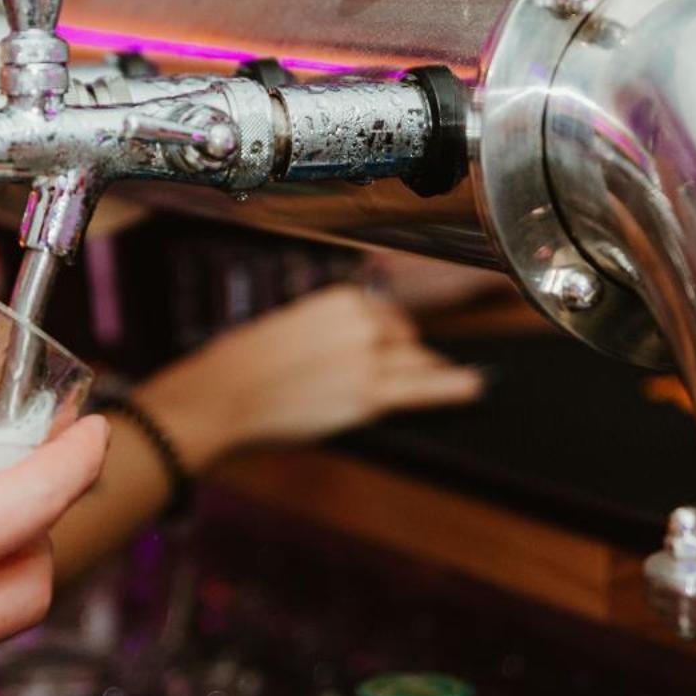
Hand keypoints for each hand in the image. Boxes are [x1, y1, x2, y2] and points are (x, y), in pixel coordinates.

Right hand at [136, 285, 486, 469]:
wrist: (221, 395)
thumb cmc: (239, 366)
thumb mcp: (286, 329)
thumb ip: (324, 333)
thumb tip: (346, 350)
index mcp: (339, 299)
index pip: (385, 314)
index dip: (392, 334)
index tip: (399, 343)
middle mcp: (361, 322)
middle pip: (405, 340)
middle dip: (409, 355)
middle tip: (412, 369)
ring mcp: (369, 360)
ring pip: (416, 364)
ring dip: (433, 372)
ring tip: (464, 380)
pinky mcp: (368, 396)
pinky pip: (421, 390)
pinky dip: (451, 388)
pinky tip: (473, 387)